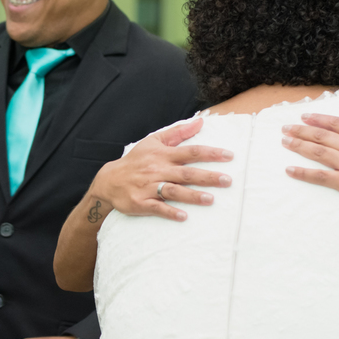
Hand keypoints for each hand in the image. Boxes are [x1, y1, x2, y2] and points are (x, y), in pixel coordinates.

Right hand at [88, 119, 232, 222]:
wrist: (109, 180)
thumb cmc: (136, 160)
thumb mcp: (153, 141)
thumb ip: (178, 132)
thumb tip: (200, 122)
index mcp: (163, 155)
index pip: (191, 152)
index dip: (210, 153)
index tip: (229, 156)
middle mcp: (157, 170)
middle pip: (186, 173)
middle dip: (207, 177)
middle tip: (227, 181)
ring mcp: (148, 187)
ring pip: (173, 191)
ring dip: (192, 196)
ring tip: (210, 199)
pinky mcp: (141, 202)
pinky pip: (157, 208)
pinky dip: (170, 212)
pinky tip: (183, 216)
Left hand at [281, 110, 338, 225]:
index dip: (320, 119)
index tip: (305, 116)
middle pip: (324, 136)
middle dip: (302, 130)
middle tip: (285, 128)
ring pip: (320, 152)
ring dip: (299, 146)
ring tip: (284, 141)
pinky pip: (321, 176)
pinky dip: (304, 173)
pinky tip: (290, 170)